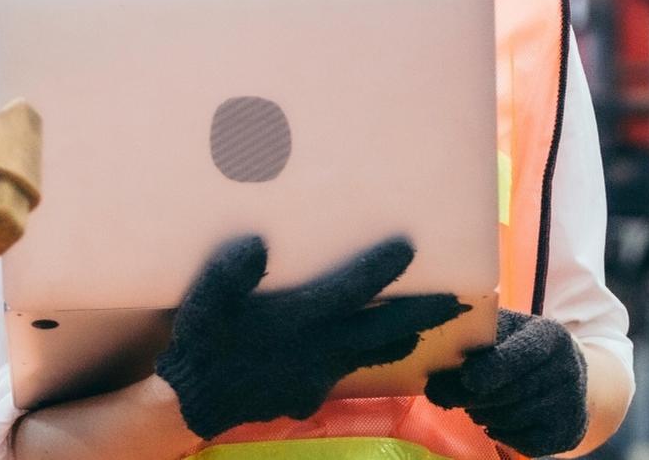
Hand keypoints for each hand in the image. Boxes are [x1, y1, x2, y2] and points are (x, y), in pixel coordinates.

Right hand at [157, 235, 466, 439]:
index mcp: (298, 320)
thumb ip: (231, 272)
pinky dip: (362, 361)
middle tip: (458, 301)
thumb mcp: (205, 301)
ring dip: (401, 339)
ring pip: (372, 355)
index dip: (381, 269)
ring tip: (424, 328)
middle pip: (384, 329)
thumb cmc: (200, 343)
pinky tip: (359, 354)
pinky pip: (344, 374)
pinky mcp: (308, 396)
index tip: (410, 248)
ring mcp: (318, 376)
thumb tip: (257, 245)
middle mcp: (318, 349)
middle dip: (423, 314)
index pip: (351, 291)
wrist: (190, 404)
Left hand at [425, 310, 588, 456]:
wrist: (569, 377)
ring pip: (513, 418)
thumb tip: (433, 387)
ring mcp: (571, 402)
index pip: (520, 354)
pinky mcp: (567, 432)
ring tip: (478, 408)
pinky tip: (497, 423)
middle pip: (511, 392)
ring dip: (485, 416)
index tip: (467, 378)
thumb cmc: (522, 351)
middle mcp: (567, 367)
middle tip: (459, 396)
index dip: (491, 368)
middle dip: (475, 398)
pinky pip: (524, 442)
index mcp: (550, 335)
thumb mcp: (503, 336)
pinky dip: (502, 435)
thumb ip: (470, 352)